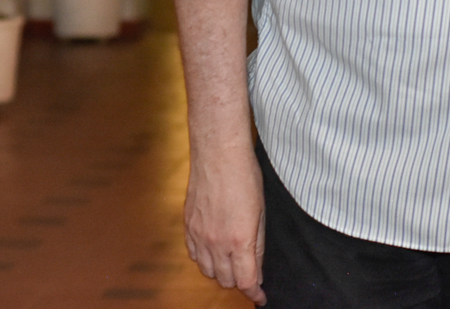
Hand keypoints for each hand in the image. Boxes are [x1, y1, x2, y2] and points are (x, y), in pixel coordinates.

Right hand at [184, 146, 266, 304]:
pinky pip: (193, 256)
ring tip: (232, 260)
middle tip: (249, 271)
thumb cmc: (244, 176)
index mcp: (240, 240)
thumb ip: (258, 245)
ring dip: (221, 271)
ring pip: (208, 271)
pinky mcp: (188, 227)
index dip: (255, 293)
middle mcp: (216, 243)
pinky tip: (214, 249)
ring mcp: (199, 236)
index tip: (260, 296)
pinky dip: (204, 258)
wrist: (218, 154)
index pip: (246, 281)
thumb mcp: (261, 213)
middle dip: (240, 280)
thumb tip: (257, 268)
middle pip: (226, 280)